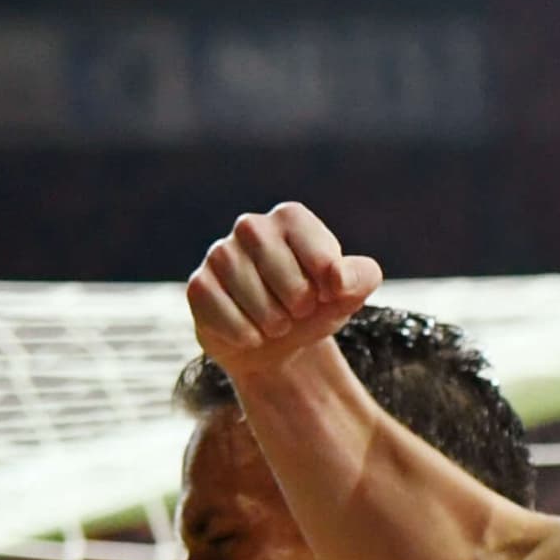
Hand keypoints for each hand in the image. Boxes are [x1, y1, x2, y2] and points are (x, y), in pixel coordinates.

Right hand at [185, 203, 382, 380]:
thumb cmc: (316, 304)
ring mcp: (220, 254)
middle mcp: (251, 227)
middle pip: (292, 284)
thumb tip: (337, 278)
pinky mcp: (199, 285)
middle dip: (302, 308)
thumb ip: (360, 277)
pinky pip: (227, 319)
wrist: (278, 340)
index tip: (329, 292)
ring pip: (258, 303)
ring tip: (275, 320)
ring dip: (275, 324)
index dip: (332, 289)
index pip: (324, 260)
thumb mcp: (349, 291)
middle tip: (298, 309)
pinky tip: (250, 332)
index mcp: (291, 218)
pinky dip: (247, 336)